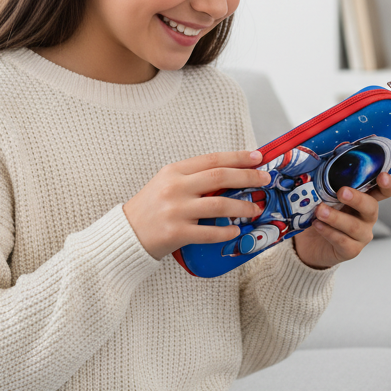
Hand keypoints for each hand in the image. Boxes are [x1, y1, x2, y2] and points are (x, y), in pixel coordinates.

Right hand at [123, 151, 270, 259]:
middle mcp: (175, 188)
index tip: (258, 157)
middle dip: (247, 177)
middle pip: (220, 177)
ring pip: (219, 204)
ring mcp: (176, 210)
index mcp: (174, 171)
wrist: (125, 234)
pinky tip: (236, 231)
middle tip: (265, 180)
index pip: (212, 159)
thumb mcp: (167, 183)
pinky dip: (226, 232)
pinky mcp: (176, 233)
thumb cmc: (151, 207)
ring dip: (242, 206)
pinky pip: (209, 232)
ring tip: (254, 209)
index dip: (238, 157)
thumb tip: (231, 174)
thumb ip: (194, 178)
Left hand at [293, 172, 390, 269]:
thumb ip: (328, 185)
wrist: (311, 243)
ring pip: (354, 226)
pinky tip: (317, 225)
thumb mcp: (325, 197)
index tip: (382, 176)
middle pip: (371, 207)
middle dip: (357, 199)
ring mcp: (361, 235)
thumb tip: (316, 168)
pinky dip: (328, 231)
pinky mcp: (351, 250)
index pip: (383, 192)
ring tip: (320, 210)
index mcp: (365, 200)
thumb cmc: (321, 214)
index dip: (387, 185)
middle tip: (341, 192)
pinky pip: (342, 241)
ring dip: (336, 217)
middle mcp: (367, 217)